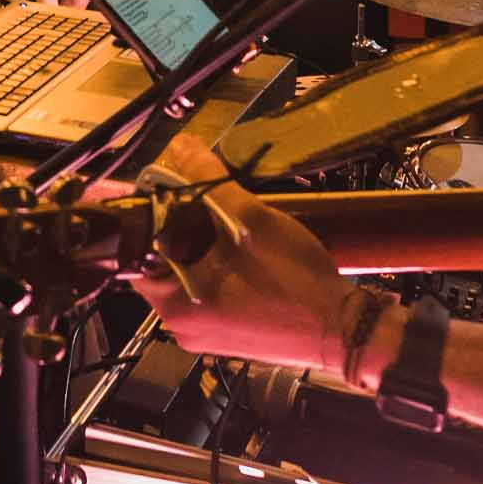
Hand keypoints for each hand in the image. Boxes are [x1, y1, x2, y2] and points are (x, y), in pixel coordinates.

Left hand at [132, 137, 358, 373]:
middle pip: (163, 261)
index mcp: (173, 304)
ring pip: (187, 276)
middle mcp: (181, 326)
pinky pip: (208, 293)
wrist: (345, 330)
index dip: (152, 211)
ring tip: (229, 220)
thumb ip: (207, 182)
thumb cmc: (296, 281)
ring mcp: (205, 334)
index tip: (170, 187)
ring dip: (201, 245)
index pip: (137, 249)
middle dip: (181, 226)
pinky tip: (243, 251)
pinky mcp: (228, 336)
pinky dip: (217, 268)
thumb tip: (180, 147)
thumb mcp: (250, 219)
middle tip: (207, 199)